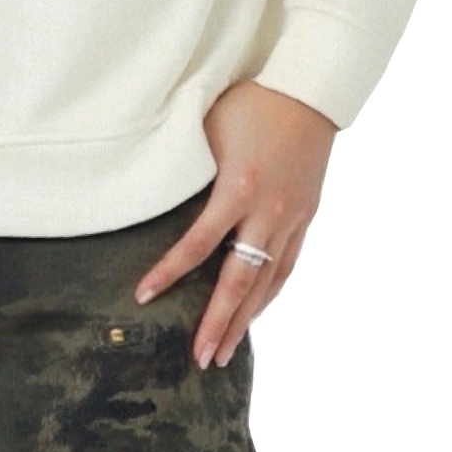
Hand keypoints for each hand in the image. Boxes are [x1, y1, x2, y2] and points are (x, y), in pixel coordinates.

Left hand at [133, 78, 336, 367]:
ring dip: (244, 320)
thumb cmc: (250, 103)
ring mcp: (291, 218)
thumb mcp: (208, 126)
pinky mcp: (305, 218)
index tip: (143, 297)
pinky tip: (254, 314)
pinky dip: (269, 295)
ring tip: (224, 352)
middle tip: (199, 358)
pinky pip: (286, 267)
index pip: (198, 244)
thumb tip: (149, 190)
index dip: (169, 272)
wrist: (308, 92)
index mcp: (238, 187)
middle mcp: (268, 211)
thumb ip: (188, 165)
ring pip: (267, 283)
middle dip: (217, 322)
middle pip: (239, 281)